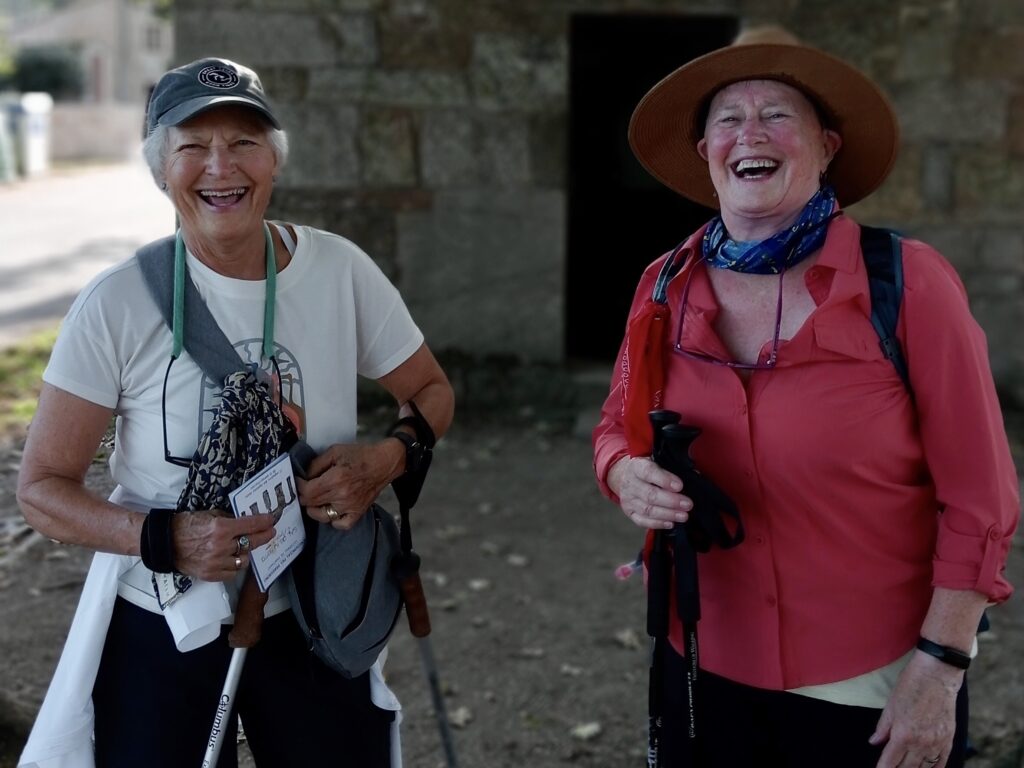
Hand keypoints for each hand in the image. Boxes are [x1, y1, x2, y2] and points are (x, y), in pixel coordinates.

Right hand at [172, 510, 276, 581]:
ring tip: (243, 547)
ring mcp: (216, 563)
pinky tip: (232, 559)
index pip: (251, 525)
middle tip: (270, 532)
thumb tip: (245, 521)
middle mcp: (221, 546)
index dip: (264, 522)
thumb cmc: (186, 525)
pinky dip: (234, 565)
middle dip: (264, 536)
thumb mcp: (209, 514)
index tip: (271, 521)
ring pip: (244, 560)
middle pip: (251, 543)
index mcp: (221, 528)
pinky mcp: (211, 575)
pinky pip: (232, 572)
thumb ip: (228, 519)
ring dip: (245, 552)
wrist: (165, 543)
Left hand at [298, 440, 402, 529]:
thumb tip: (304, 476)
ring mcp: (350, 506)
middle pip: (311, 504)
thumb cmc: (361, 456)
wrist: (384, 463)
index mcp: (335, 479)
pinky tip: (332, 511)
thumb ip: (316, 464)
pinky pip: (341, 525)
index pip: (307, 491)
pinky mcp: (358, 512)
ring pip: (322, 516)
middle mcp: (342, 496)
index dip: (298, 486)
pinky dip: (333, 521)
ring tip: (316, 501)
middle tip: (306, 489)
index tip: (298, 481)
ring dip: (314, 509)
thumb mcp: (335, 451)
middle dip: (304, 496)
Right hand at [608, 456, 691, 529]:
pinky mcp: (629, 512)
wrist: (624, 475)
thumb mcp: (655, 460)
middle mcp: (630, 483)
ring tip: (683, 516)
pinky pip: (642, 521)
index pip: (648, 472)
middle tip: (688, 504)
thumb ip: (671, 467)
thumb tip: (693, 475)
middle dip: (671, 501)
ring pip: (647, 510)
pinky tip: (670, 523)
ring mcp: (628, 499)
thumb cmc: (646, 468)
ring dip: (668, 514)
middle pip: (650, 495)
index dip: (664, 480)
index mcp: (637, 466)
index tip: (680, 486)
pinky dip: (657, 523)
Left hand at [870, 651, 962, 767]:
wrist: (937, 675)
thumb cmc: (910, 686)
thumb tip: (874, 742)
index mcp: (903, 735)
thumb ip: (882, 727)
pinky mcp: (949, 740)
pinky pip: (942, 762)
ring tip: (906, 767)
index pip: (890, 762)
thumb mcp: (890, 706)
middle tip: (891, 767)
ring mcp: (937, 743)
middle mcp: (921, 743)